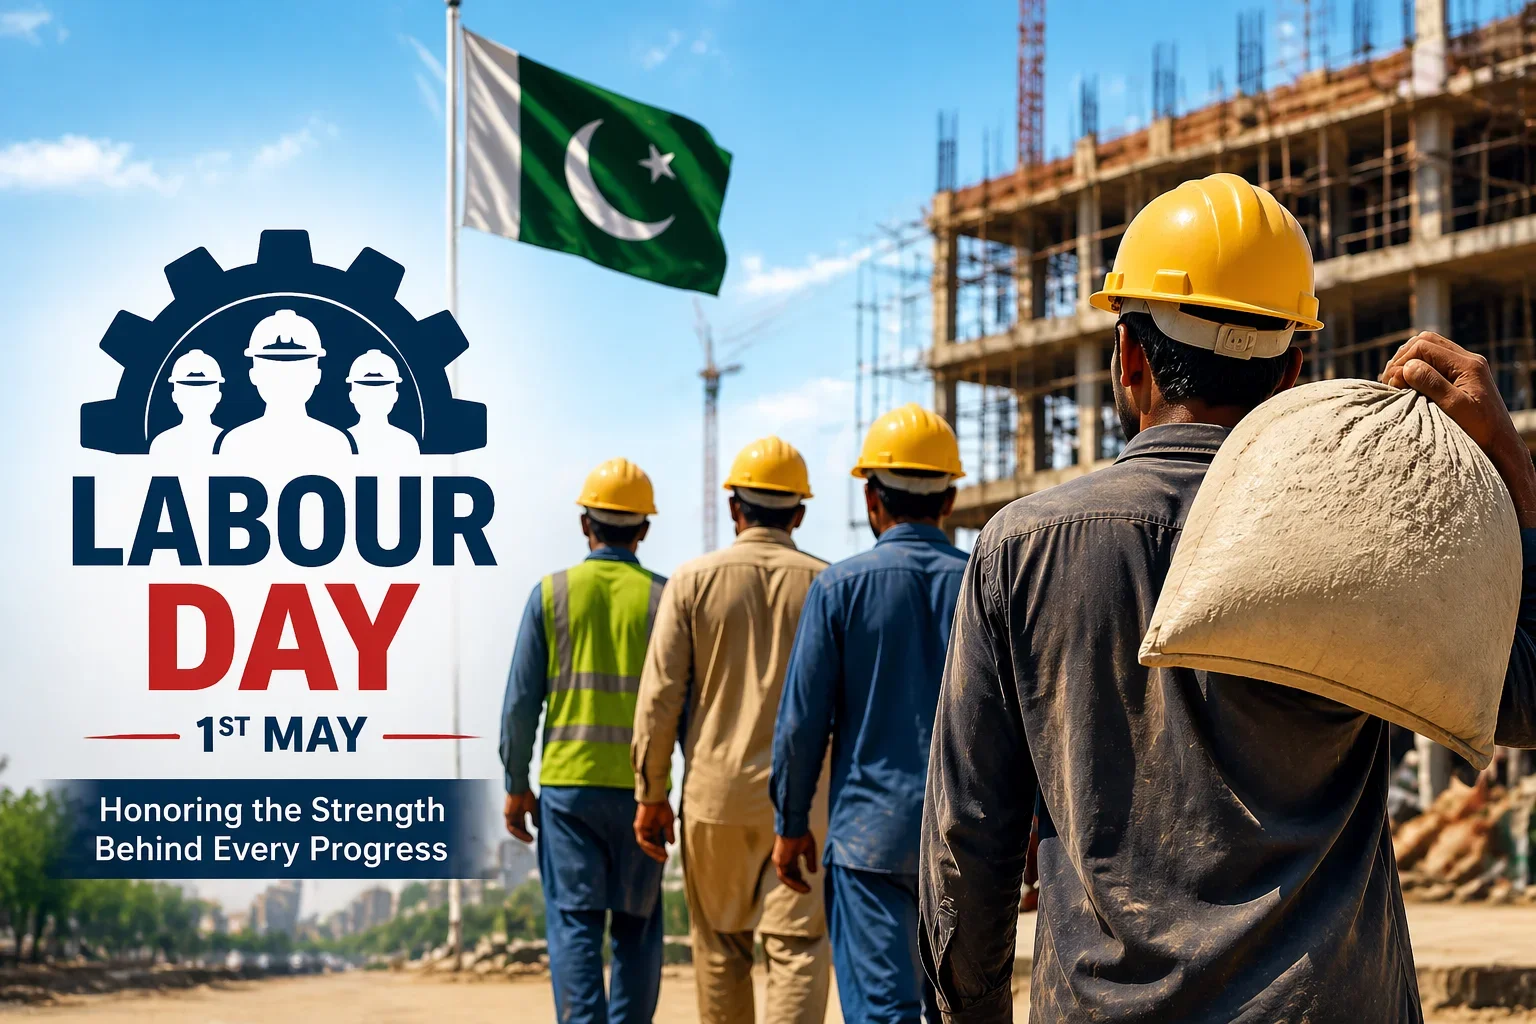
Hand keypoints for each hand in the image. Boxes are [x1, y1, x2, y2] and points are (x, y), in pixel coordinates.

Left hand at [504, 790, 537, 843]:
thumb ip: (534, 818)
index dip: (527, 833)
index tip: (534, 838)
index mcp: (521, 813)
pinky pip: (510, 827)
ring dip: (521, 835)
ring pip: (514, 829)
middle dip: (524, 836)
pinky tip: (523, 833)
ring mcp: (510, 815)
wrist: (520, 786)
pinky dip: (517, 831)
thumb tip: (537, 827)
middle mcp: (514, 815)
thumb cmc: (526, 794)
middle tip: (532, 840)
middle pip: (518, 829)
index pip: (523, 826)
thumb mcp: (533, 808)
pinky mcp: (507, 814)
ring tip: (530, 839)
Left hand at [632, 801, 674, 863]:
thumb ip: (669, 832)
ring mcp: (641, 829)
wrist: (656, 797)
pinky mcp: (638, 827)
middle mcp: (646, 830)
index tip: (667, 856)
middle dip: (657, 853)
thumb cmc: (662, 806)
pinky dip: (650, 846)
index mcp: (653, 828)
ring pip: (646, 845)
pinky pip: (643, 841)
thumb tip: (672, 844)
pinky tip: (658, 849)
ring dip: (654, 852)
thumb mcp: (669, 822)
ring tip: (663, 856)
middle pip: (650, 845)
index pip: (656, 842)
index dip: (661, 850)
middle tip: (665, 859)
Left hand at [772, 833, 817, 894]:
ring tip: (806, 890)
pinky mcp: (779, 861)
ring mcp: (779, 861)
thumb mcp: (809, 849)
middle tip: (807, 889)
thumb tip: (813, 872)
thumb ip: (810, 861)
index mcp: (789, 855)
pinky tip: (801, 885)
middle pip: (790, 876)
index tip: (808, 884)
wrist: (794, 826)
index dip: (800, 879)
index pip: (793, 871)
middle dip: (798, 883)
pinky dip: (793, 882)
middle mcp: (783, 859)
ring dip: (796, 885)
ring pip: (786, 878)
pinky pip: (784, 876)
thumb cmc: (801, 833)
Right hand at [1382, 331, 1535, 526]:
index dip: (1403, 361)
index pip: (1424, 346)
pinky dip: (1417, 367)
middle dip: (1403, 357)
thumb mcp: (1455, 408)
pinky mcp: (1461, 375)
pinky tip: (1409, 383)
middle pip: (1426, 341)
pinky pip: (1434, 360)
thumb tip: (1408, 367)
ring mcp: (1466, 366)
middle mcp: (1468, 360)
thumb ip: (1433, 384)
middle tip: (1391, 380)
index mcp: (1468, 365)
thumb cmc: (1480, 430)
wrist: (1500, 444)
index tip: (1393, 384)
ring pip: (1429, 348)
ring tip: (1397, 382)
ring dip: (1409, 361)